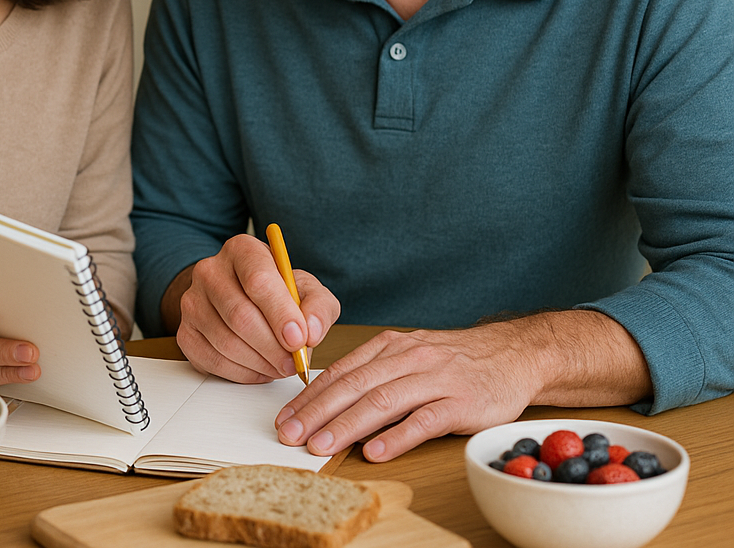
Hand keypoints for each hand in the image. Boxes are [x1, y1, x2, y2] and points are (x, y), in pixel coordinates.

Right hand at [170, 234, 340, 383]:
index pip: (258, 280)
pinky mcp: (185, 333)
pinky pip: (213, 361)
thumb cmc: (275, 292)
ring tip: (280, 365)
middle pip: (240, 315)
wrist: (240, 297)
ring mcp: (193, 302)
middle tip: (293, 361)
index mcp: (242, 249)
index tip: (299, 338)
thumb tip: (312, 332)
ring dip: (260, 363)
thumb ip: (318, 306)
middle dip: (273, 347)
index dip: (281, 314)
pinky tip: (260, 367)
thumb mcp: (306, 289)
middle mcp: (210, 270)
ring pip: (226, 342)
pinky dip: (243, 373)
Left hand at [274, 313, 651, 461]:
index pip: (342, 371)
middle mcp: (408, 357)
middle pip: (355, 386)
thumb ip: (374, 372)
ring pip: (382, 401)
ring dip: (347, 425)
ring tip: (321, 445)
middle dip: (318, 411)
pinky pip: (424, 419)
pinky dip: (398, 436)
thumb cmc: (454, 359)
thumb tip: (328, 398)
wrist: (512, 353)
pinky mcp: (461, 401)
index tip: (285, 417)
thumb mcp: (409, 354)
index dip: (310, 396)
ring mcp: (435, 378)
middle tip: (291, 435)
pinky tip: (375, 451)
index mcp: (390, 346)